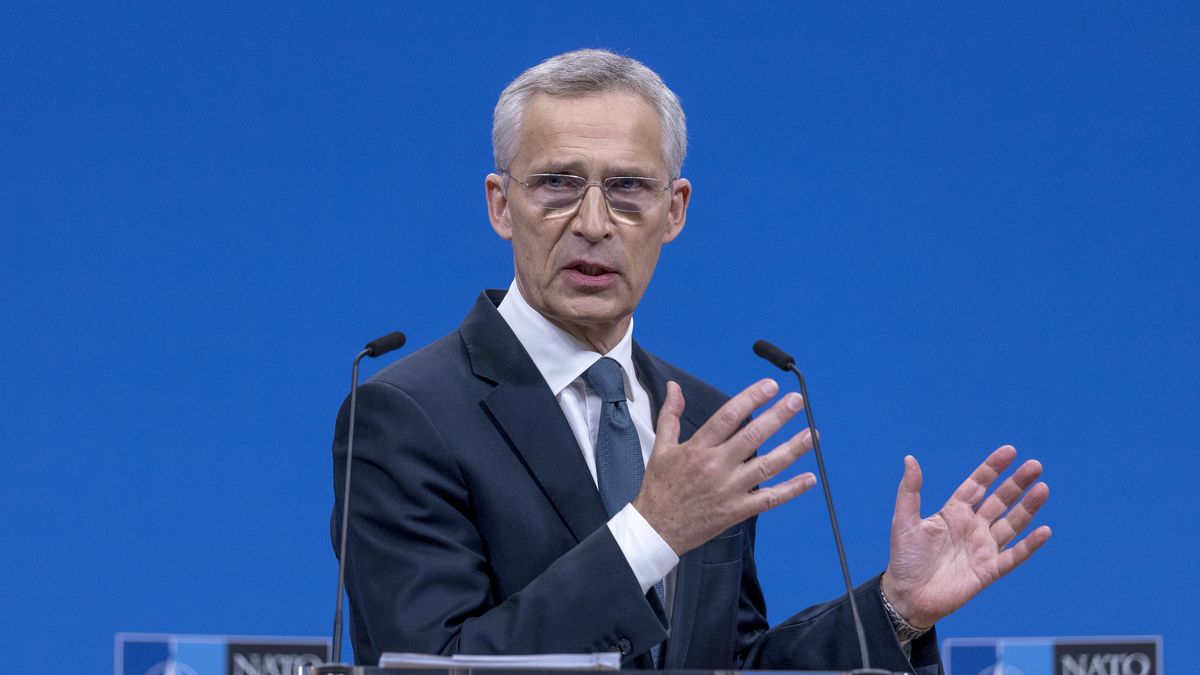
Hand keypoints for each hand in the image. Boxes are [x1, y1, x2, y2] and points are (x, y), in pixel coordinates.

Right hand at [633, 378, 817, 555]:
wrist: (657, 529)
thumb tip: (674, 387)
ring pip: (768, 465)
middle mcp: (716, 467)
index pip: (729, 416)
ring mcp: (729, 490)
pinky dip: (791, 489)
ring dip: (793, 449)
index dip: (751, 398)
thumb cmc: (660, 489)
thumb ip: (671, 415)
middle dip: (778, 415)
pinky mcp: (737, 510)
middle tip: (797, 400)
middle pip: (754, 436)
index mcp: (698, 449)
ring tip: (813, 434)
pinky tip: (809, 478)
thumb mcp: (661, 448)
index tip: (770, 386)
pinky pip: (770, 499)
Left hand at [881, 445, 1051, 627]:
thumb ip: (909, 491)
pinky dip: (1030, 545)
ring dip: (1028, 507)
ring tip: (1043, 488)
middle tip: (1035, 466)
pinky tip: (1044, 530)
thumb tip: (909, 459)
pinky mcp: (989, 571)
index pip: (977, 485)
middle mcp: (972, 527)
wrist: (908, 597)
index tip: (1010, 451)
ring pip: (1012, 524)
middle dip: (1017, 483)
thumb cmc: (903, 559)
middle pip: (1000, 500)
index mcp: (953, 513)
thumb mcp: (904, 521)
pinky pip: (1014, 556)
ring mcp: (983, 548)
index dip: (992, 468)